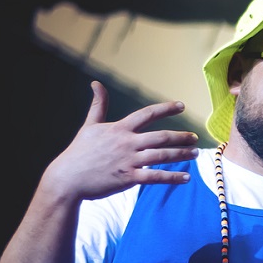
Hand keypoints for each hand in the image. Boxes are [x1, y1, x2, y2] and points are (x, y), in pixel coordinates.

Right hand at [42, 81, 199, 201]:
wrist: (67, 178)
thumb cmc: (79, 152)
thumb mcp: (89, 126)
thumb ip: (98, 105)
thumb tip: (95, 83)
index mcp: (119, 129)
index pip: (147, 114)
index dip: (166, 108)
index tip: (182, 106)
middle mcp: (127, 142)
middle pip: (161, 136)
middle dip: (181, 137)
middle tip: (195, 138)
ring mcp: (129, 160)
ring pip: (162, 156)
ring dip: (182, 155)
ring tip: (196, 154)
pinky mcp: (129, 177)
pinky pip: (156, 176)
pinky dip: (173, 177)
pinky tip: (186, 178)